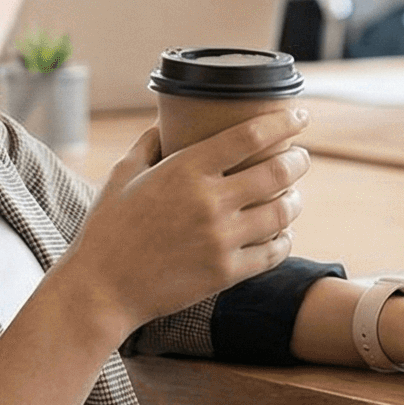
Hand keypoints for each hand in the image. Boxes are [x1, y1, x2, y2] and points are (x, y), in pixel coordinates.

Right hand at [46, 111, 308, 333]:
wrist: (102, 289)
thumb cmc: (108, 229)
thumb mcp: (122, 175)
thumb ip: (149, 144)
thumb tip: (166, 121)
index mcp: (186, 170)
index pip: (250, 136)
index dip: (284, 122)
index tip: (300, 116)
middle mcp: (210, 201)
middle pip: (278, 172)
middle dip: (298, 160)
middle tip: (301, 157)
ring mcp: (222, 240)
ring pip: (283, 213)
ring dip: (295, 200)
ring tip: (293, 195)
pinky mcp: (226, 273)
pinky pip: (273, 252)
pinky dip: (284, 239)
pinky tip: (281, 233)